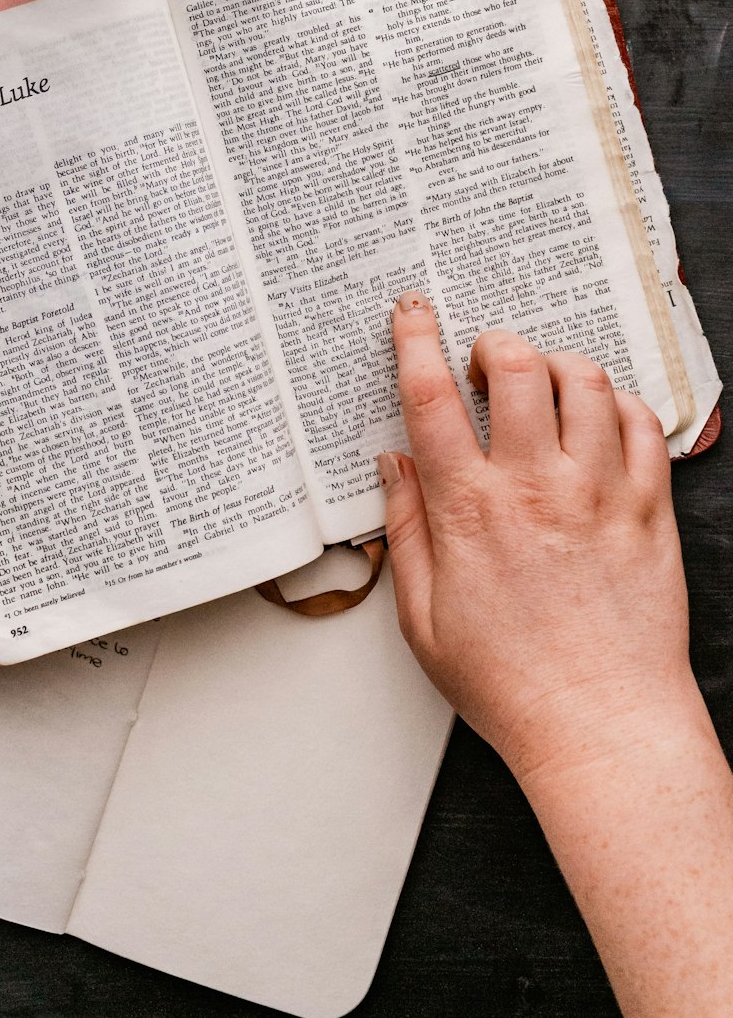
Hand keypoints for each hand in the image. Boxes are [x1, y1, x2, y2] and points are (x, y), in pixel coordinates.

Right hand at [377, 291, 695, 783]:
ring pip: (587, 382)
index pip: (431, 398)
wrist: (601, 728)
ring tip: (544, 385)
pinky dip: (620, 405)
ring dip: (558, 366)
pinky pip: (644, 425)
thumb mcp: (422, 617)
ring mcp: (600, 494)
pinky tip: (601, 421)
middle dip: (495, 342)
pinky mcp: (649, 510)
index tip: (412, 314)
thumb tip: (393, 465)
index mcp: (470, 511)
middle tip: (486, 359)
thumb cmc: (511, 683)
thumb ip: (406, 529)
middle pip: (518, 367)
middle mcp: (537, 488)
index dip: (415, 340)